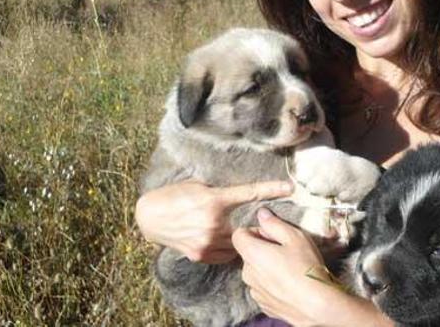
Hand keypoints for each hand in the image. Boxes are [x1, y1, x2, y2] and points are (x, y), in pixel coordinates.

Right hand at [135, 180, 292, 263]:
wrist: (149, 217)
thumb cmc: (173, 195)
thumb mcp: (197, 185)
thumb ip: (220, 192)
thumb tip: (239, 193)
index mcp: (214, 200)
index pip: (250, 194)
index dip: (271, 190)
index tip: (290, 188)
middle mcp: (213, 223)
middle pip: (248, 226)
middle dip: (256, 225)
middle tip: (261, 222)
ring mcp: (207, 242)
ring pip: (238, 243)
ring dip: (242, 238)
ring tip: (240, 233)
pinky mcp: (200, 254)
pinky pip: (225, 254)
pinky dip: (228, 248)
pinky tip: (224, 241)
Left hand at [233, 208, 392, 326]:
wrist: (317, 305)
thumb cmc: (306, 268)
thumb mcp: (295, 237)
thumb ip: (274, 223)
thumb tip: (262, 214)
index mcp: (252, 253)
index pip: (239, 235)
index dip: (255, 231)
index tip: (272, 235)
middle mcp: (247, 273)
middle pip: (248, 253)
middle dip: (263, 248)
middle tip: (286, 251)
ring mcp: (255, 291)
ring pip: (256, 271)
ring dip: (267, 267)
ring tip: (290, 269)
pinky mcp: (263, 304)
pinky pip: (263, 287)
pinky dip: (272, 283)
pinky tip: (290, 283)